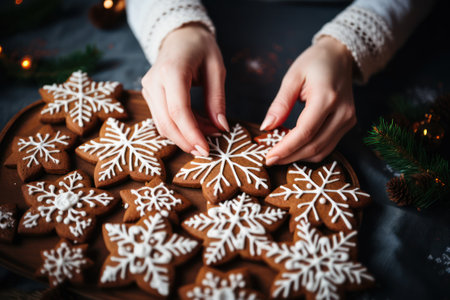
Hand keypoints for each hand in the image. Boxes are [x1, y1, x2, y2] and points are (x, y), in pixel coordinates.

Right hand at [141, 24, 228, 156]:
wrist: (180, 35)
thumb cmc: (200, 48)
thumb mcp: (217, 69)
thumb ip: (217, 99)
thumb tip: (221, 128)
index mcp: (172, 70)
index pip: (178, 110)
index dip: (192, 134)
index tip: (206, 149)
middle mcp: (154, 81)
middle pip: (166, 122)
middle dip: (187, 141)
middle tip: (208, 149)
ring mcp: (148, 88)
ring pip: (162, 124)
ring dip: (185, 136)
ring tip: (208, 133)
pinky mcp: (149, 95)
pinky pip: (162, 118)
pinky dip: (180, 128)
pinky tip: (198, 126)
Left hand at [261, 36, 355, 164]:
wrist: (340, 55)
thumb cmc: (314, 62)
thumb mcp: (292, 77)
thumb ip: (280, 104)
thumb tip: (266, 127)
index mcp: (327, 98)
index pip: (305, 132)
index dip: (286, 148)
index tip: (268, 157)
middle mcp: (342, 112)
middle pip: (314, 146)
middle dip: (290, 156)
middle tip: (270, 159)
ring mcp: (348, 120)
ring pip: (322, 151)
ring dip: (299, 157)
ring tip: (279, 154)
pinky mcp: (348, 124)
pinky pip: (328, 146)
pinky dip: (310, 151)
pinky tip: (294, 148)